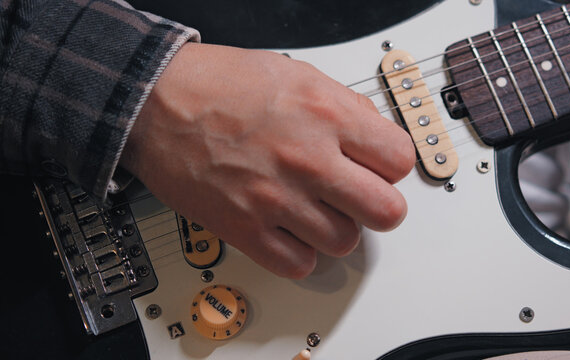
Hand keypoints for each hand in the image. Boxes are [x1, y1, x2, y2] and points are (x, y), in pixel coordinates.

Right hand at [120, 43, 414, 277]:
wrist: (155, 103)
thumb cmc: (219, 86)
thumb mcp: (297, 74)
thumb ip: (345, 107)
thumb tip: (375, 137)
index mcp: (326, 115)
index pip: (400, 161)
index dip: (391, 167)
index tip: (378, 169)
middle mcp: (307, 159)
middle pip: (386, 211)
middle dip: (379, 206)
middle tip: (361, 199)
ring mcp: (277, 199)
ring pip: (345, 242)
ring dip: (336, 229)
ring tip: (317, 211)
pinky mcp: (244, 229)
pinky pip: (299, 265)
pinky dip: (301, 254)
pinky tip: (290, 231)